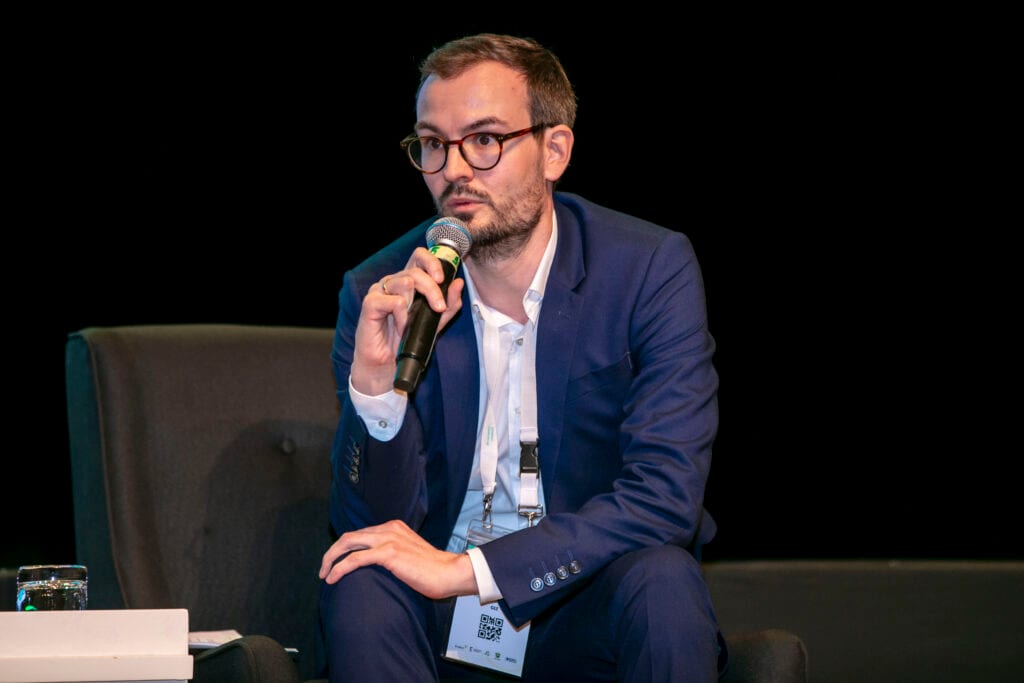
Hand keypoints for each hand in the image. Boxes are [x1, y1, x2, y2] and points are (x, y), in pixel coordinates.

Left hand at [319, 520, 476, 599]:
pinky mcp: (389, 553)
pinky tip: (333, 578)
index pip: (360, 533)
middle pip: (349, 536)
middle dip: (332, 552)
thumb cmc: (432, 570)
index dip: (344, 548)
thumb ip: (392, 553)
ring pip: (348, 543)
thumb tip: (375, 565)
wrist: (449, 573)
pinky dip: (340, 568)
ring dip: (331, 559)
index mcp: (394, 526)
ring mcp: (388, 539)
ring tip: (324, 574)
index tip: (336, 563)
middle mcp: (389, 528)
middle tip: (323, 569)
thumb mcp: (409, 554)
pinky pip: (355, 559)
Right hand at [350, 246, 464, 395]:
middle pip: (416, 271)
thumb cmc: (407, 339)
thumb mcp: (436, 321)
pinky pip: (394, 301)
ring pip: (406, 282)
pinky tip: (400, 327)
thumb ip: (449, 303)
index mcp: (408, 280)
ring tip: (410, 323)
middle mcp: (393, 281)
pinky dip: (402, 317)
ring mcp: (380, 290)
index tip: (443, 279)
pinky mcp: (370, 303)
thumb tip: (458, 283)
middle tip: (439, 308)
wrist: (387, 364)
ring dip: (414, 307)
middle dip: (433, 290)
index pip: (419, 256)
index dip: (433, 262)